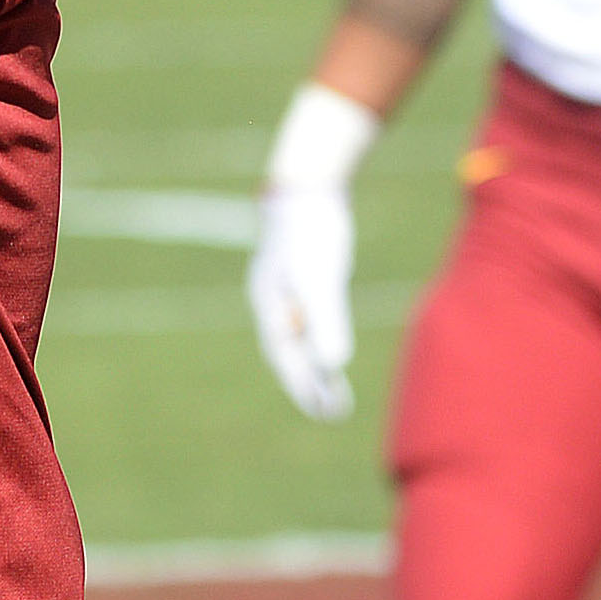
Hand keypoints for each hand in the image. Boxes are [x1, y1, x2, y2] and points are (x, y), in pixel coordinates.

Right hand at [248, 182, 354, 419]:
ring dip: (310, 365)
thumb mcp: (320, 278)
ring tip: (330, 391)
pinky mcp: (299, 277)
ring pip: (294, 337)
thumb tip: (330, 365)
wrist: (307, 186)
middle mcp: (273, 301)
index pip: (286, 357)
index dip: (303, 387)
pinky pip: (305, 320)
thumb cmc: (311, 231)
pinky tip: (327, 344)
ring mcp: (283, 289)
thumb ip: (324, 320)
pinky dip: (315, 339)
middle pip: (286, 351)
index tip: (323, 413)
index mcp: (270, 305)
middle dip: (305, 383)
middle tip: (328, 413)